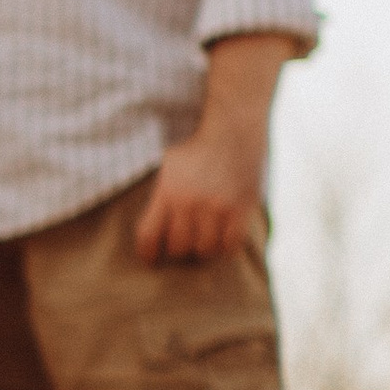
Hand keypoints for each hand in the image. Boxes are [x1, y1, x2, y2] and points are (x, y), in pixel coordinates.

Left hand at [135, 123, 264, 262]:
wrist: (232, 130)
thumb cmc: (196, 150)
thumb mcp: (168, 167)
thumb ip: (160, 195)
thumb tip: (151, 230)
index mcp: (168, 192)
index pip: (149, 235)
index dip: (148, 253)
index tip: (151, 259)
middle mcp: (191, 202)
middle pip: (178, 248)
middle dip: (177, 250)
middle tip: (182, 246)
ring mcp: (218, 207)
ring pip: (204, 250)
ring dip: (201, 250)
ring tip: (202, 242)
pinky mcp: (242, 209)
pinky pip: (230, 245)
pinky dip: (224, 248)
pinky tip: (221, 240)